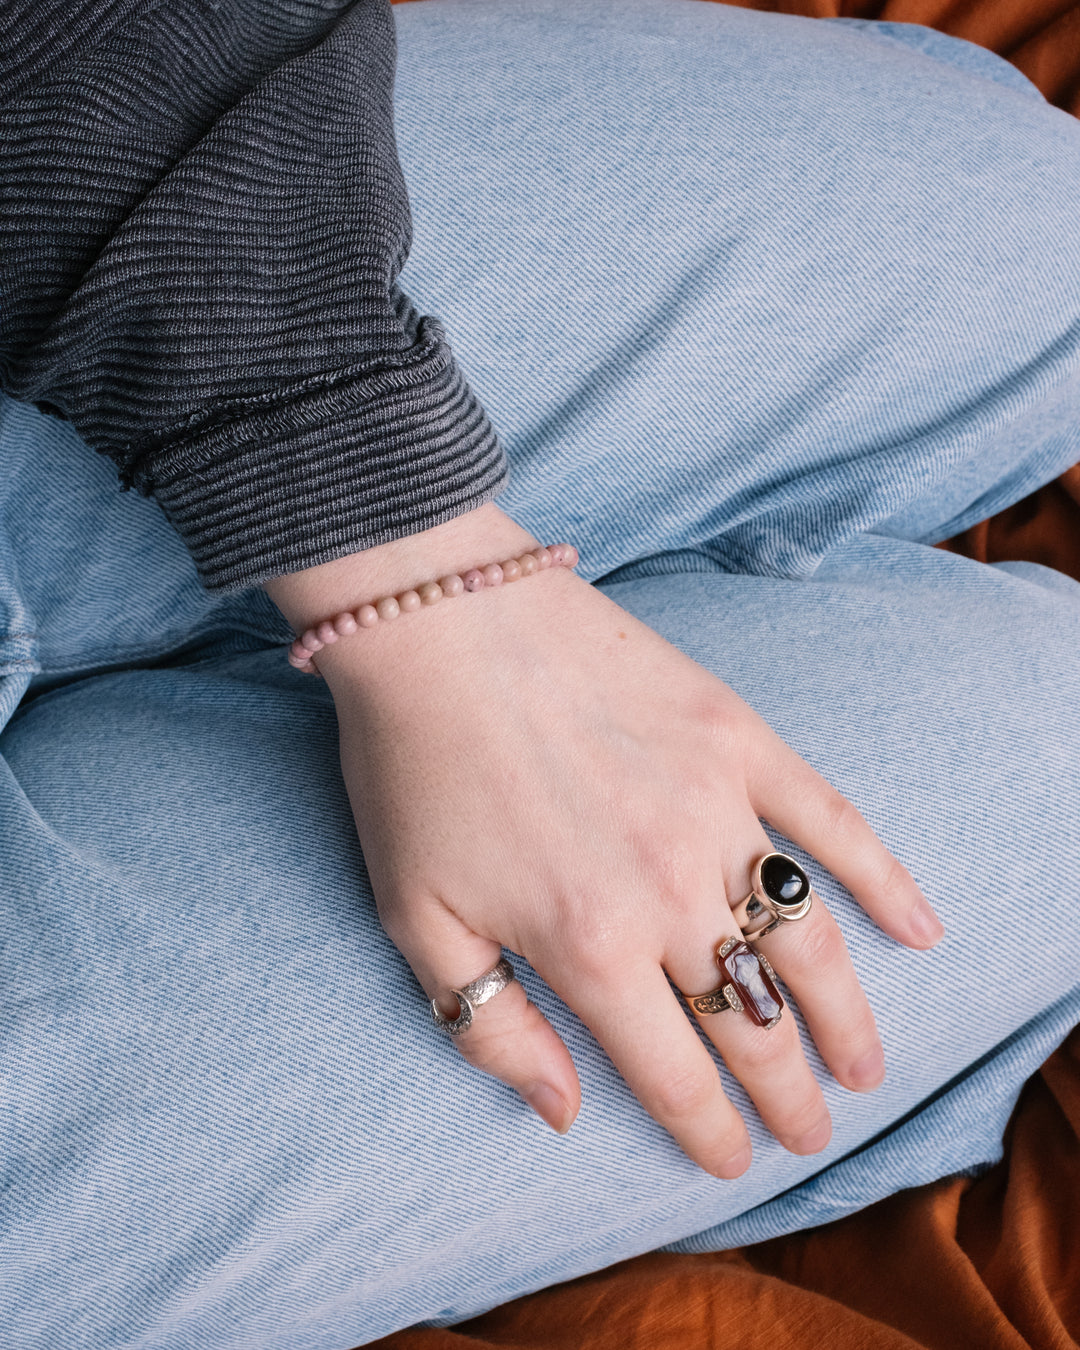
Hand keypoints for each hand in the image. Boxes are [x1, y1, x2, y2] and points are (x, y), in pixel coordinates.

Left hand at [265, 505, 943, 1176]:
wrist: (438, 621)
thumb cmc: (411, 768)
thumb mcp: (415, 917)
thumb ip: (489, 1025)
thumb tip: (564, 1111)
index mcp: (585, 944)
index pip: (671, 1072)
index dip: (708, 1132)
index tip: (733, 1163)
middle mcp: (666, 890)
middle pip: (749, 1023)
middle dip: (789, 1097)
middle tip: (813, 1133)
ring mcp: (714, 808)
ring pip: (805, 942)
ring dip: (845, 1017)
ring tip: (866, 1067)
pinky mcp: (737, 738)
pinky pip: (831, 819)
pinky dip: (883, 879)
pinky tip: (919, 929)